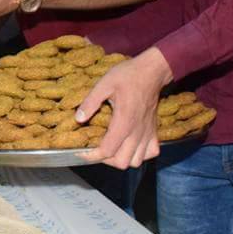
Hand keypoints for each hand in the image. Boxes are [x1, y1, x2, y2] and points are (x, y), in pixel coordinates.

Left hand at [77, 47, 173, 169]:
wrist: (151, 71)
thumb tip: (78, 118)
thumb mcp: (104, 84)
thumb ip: (90, 102)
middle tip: (95, 149)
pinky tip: (130, 146)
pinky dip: (140, 155)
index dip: (91, 156)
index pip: (107, 150)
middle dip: (105, 160)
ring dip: (122, 159)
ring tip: (111, 149)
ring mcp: (147, 133)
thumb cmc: (128, 76)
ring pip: (136, 161)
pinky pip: (151, 153)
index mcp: (124, 121)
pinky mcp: (154, 131)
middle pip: (122, 162)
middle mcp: (137, 131)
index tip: (81, 152)